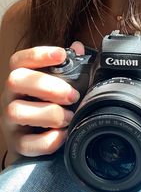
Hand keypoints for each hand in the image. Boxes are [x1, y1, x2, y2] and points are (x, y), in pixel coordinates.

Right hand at [0, 41, 83, 165]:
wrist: (35, 139)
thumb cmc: (47, 105)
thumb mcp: (56, 84)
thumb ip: (67, 66)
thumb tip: (78, 47)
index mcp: (21, 78)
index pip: (20, 60)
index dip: (39, 54)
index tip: (61, 54)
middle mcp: (10, 96)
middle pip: (16, 80)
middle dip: (48, 86)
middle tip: (72, 95)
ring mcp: (10, 120)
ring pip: (16, 111)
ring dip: (49, 114)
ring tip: (69, 117)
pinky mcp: (17, 143)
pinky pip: (27, 143)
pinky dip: (48, 140)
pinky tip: (63, 134)